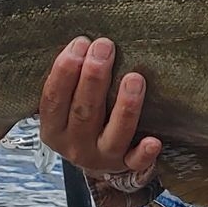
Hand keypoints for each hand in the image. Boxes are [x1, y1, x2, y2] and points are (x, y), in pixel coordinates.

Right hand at [38, 37, 158, 187]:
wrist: (97, 160)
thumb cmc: (81, 119)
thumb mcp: (65, 106)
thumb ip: (70, 81)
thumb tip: (84, 40)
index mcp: (53, 128)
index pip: (53, 99)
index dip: (65, 71)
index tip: (80, 43)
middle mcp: (74, 145)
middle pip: (83, 112)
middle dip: (94, 77)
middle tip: (105, 47)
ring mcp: (101, 157)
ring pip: (113, 133)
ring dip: (124, 106)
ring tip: (135, 78)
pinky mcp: (125, 166)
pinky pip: (136, 162)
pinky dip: (144, 153)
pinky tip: (154, 140)